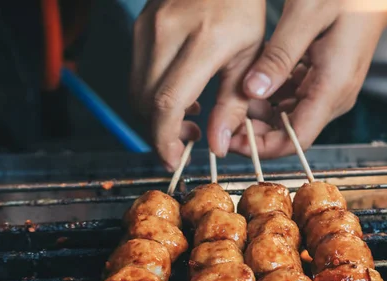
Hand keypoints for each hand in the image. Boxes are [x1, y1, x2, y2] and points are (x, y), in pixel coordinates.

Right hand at [130, 0, 264, 169]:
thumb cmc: (241, 8)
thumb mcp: (248, 57)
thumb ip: (233, 104)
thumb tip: (216, 146)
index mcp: (202, 41)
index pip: (167, 103)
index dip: (166, 139)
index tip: (175, 158)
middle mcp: (166, 33)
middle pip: (146, 103)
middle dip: (162, 132)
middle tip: (190, 139)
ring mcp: (148, 28)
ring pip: (137, 91)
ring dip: (157, 116)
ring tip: (191, 118)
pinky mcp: (140, 26)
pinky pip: (138, 73)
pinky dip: (154, 94)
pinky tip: (182, 94)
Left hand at [229, 0, 386, 158]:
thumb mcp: (306, 15)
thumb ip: (279, 56)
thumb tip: (253, 91)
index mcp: (332, 87)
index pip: (297, 139)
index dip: (265, 147)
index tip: (234, 142)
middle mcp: (335, 96)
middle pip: (292, 131)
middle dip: (258, 130)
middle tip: (228, 117)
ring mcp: (333, 89)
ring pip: (292, 115)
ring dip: (264, 111)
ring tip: (239, 93)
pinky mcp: (328, 79)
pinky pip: (297, 97)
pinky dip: (275, 94)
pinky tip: (260, 76)